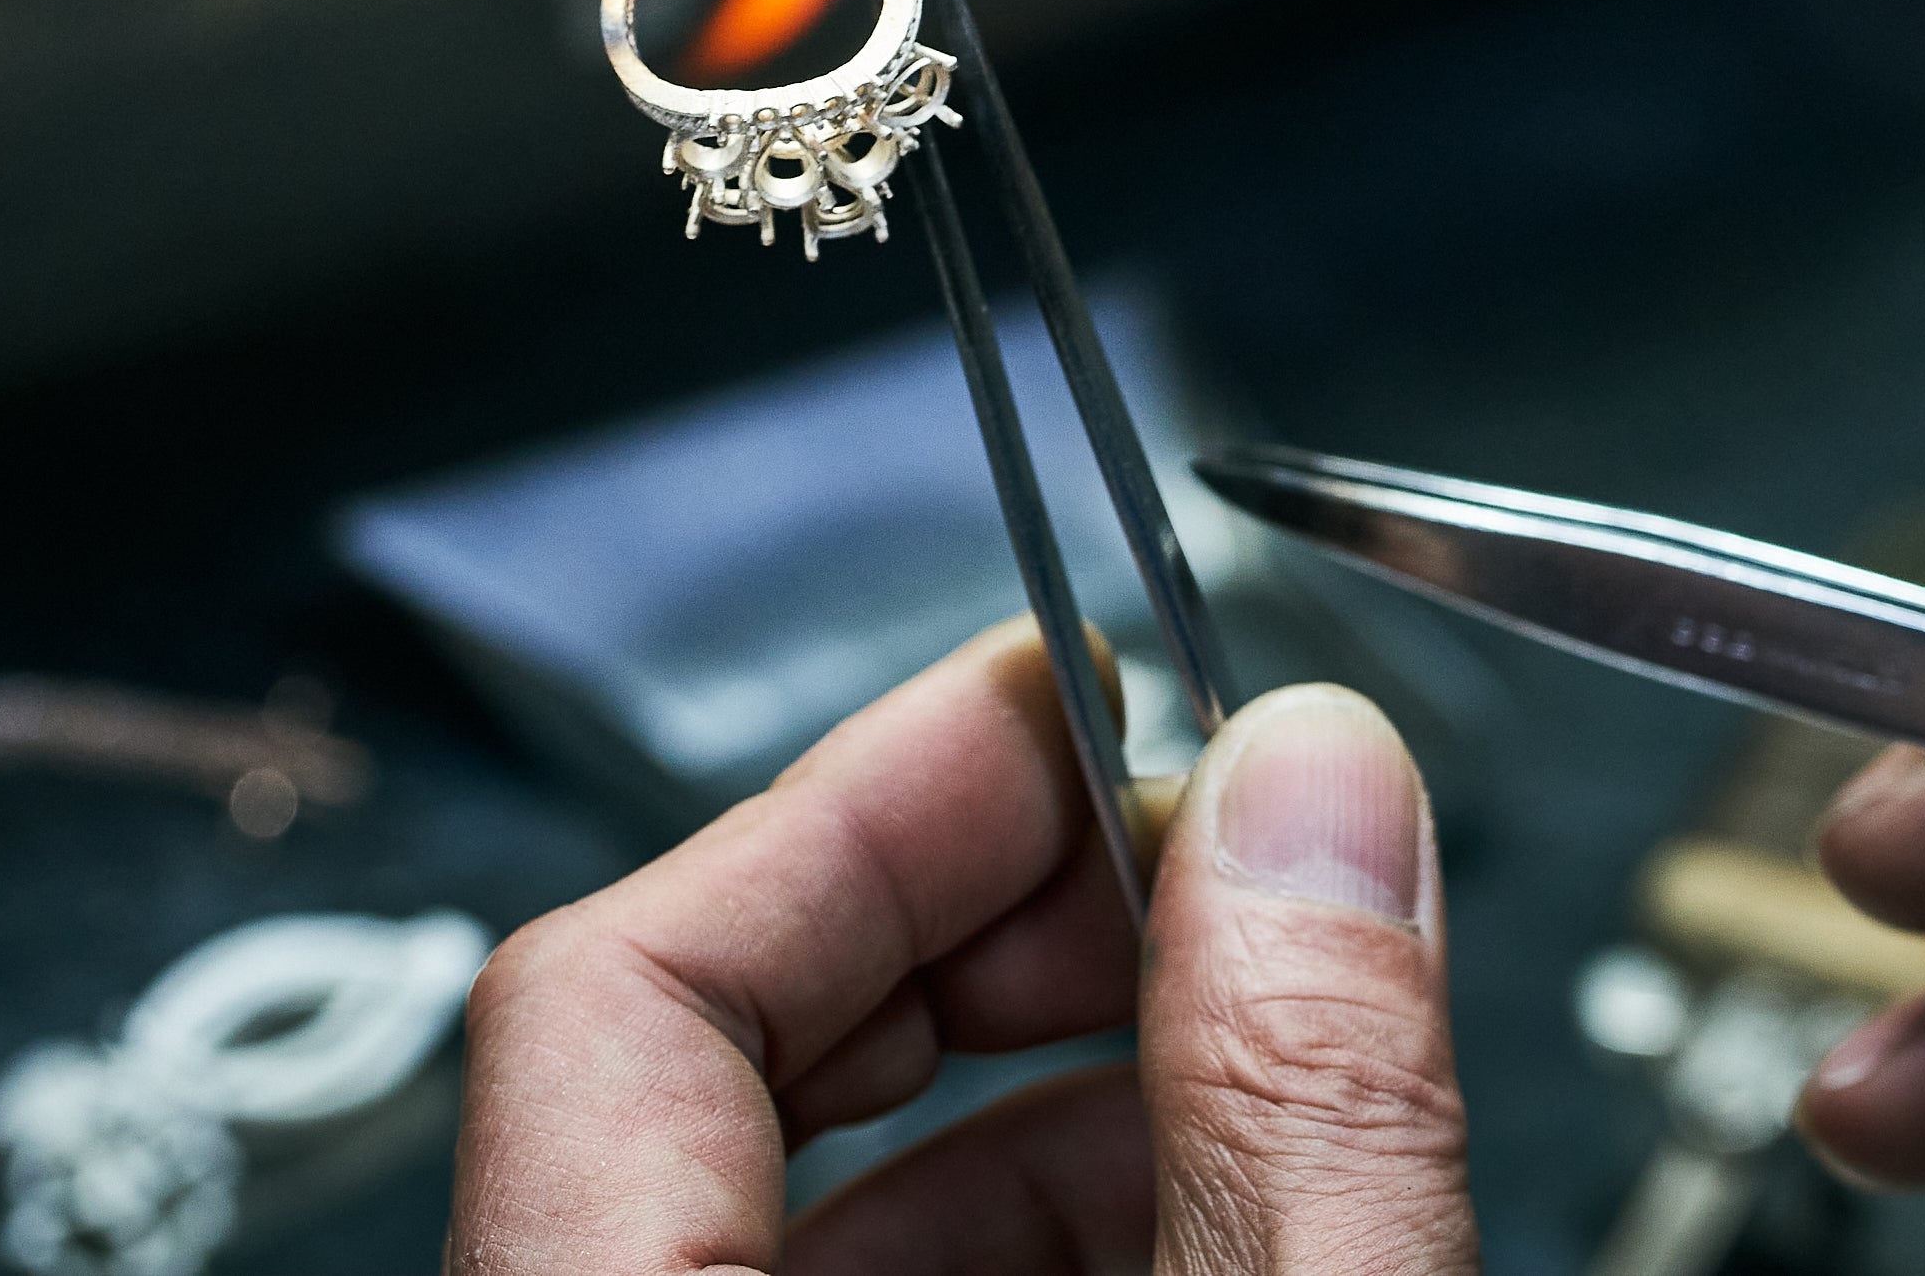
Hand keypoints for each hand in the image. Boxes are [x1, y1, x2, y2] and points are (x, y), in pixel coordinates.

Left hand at [446, 622, 1474, 1272]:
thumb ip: (1294, 1123)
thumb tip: (1313, 794)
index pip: (611, 992)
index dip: (859, 808)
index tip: (1064, 704)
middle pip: (695, 1077)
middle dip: (975, 935)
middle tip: (1190, 857)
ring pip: (783, 1220)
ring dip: (1035, 1102)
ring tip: (1257, 1044)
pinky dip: (1028, 1252)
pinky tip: (1213, 1219)